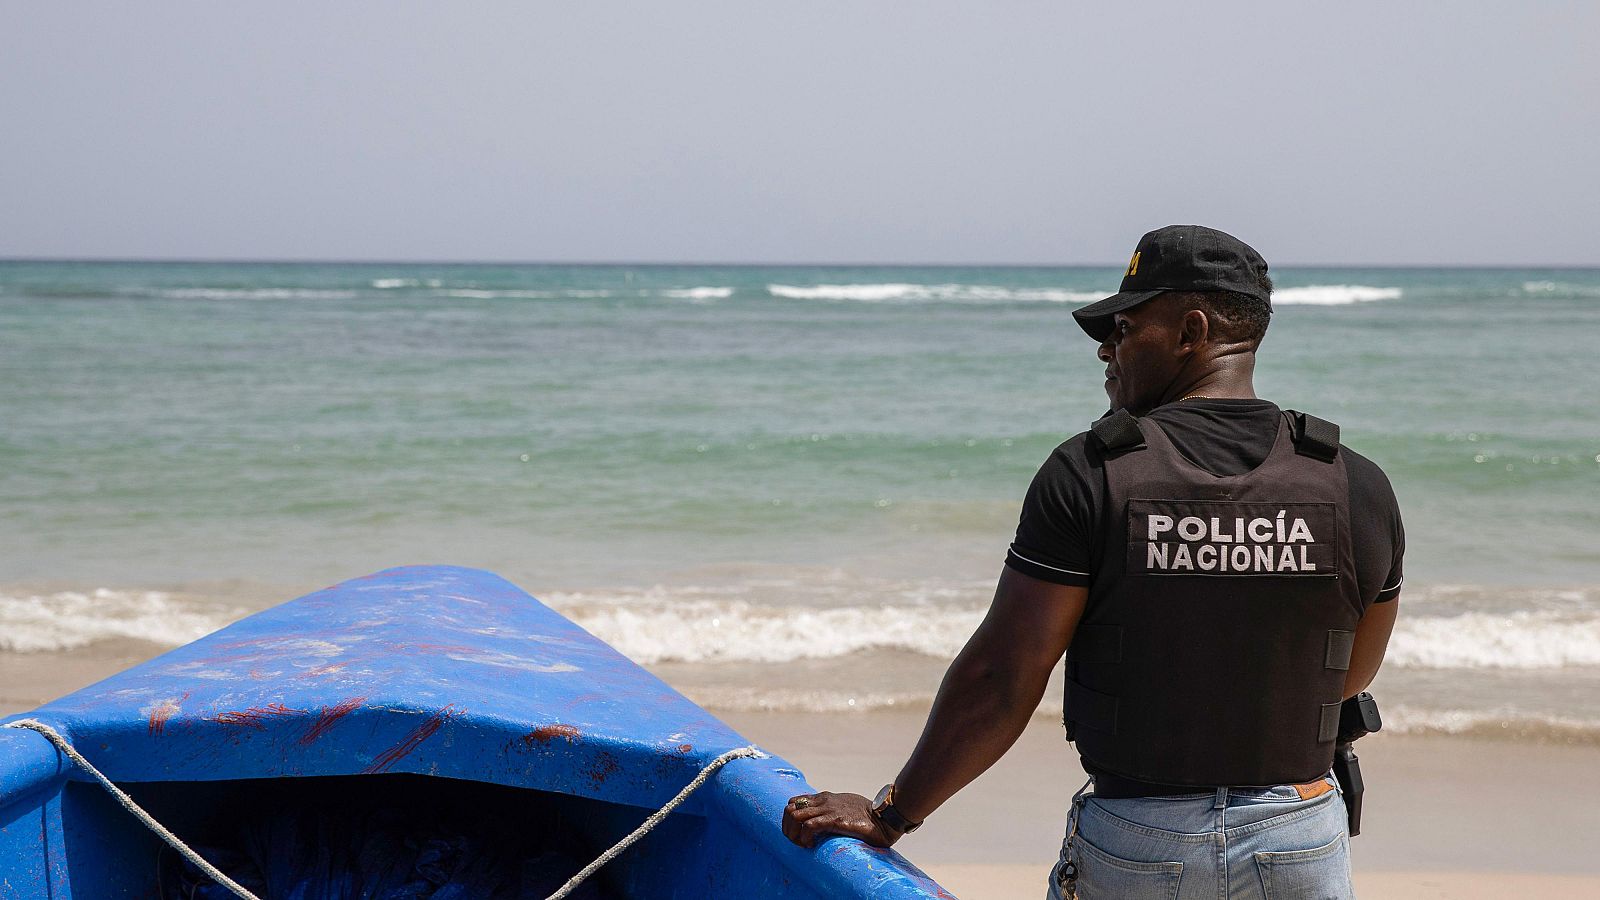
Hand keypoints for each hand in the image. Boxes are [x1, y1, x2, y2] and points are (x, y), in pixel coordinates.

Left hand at [781, 791, 899, 848]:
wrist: (884, 817)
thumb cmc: (868, 816)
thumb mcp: (845, 808)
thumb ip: (834, 810)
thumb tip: (827, 822)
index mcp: (824, 797)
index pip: (794, 802)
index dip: (790, 820)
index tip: (799, 834)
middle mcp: (823, 800)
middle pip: (789, 809)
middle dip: (788, 828)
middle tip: (798, 843)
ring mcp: (827, 809)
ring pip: (794, 816)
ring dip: (794, 834)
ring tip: (804, 845)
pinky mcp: (834, 819)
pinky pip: (808, 827)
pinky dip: (804, 838)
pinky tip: (812, 846)